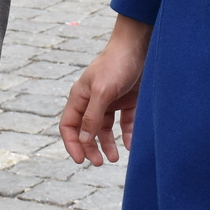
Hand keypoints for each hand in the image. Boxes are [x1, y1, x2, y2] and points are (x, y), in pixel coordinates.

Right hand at [60, 16, 150, 165]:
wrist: (140, 46)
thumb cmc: (117, 64)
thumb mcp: (102, 91)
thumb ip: (92, 117)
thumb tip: (83, 141)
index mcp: (80, 96)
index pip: (69, 126)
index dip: (72, 144)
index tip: (80, 160)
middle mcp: (93, 100)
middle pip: (86, 130)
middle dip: (90, 148)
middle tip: (99, 163)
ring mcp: (110, 101)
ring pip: (105, 129)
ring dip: (107, 145)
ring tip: (115, 158)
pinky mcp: (127, 100)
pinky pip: (124, 123)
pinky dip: (127, 134)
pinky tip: (131, 144)